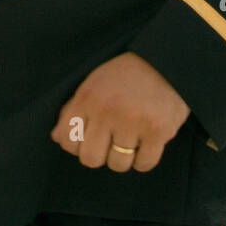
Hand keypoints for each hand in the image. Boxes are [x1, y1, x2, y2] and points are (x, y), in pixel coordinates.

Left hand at [50, 52, 189, 172]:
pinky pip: (144, 164)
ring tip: (131, 141)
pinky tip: (146, 145)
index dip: (78, 145)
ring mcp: (134, 121)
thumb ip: (74, 110)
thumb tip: (57, 138)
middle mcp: (108, 110)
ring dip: (124, 158)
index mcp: (88, 97)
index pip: (68, 141)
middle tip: (111, 143)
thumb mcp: (94, 83)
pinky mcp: (158, 130)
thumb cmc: (126, 75)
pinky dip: (144, 160)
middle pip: (90, 159)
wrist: (167, 60)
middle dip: (100, 155)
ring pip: (118, 164)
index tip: (91, 138)